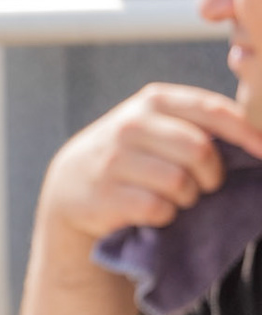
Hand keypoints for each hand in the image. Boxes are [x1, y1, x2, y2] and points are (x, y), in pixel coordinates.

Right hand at [39, 84, 261, 243]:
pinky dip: (164, 214)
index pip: (212, 111)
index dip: (246, 134)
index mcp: (154, 100)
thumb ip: (197, 123)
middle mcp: (131, 125)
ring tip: (174, 197)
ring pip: (180, 183)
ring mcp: (114, 159)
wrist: (72, 182)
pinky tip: (151, 209)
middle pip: (199, 151)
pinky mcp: (106, 194)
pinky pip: (158, 208)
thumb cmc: (132, 153)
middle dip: (212, 175)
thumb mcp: (157, 125)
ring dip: (186, 197)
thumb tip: (258, 140)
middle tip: (206, 184)